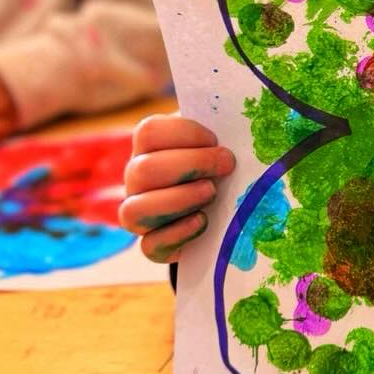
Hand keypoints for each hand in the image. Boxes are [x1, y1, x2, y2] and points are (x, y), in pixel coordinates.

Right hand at [119, 113, 235, 261]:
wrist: (221, 204)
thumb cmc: (218, 163)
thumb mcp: (218, 141)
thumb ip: (222, 128)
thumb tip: (238, 128)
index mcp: (149, 146)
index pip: (149, 132)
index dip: (185, 133)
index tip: (216, 139)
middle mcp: (137, 179)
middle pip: (143, 170)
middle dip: (191, 165)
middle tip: (226, 165)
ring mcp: (140, 214)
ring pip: (134, 211)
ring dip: (178, 200)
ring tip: (212, 193)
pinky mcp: (154, 245)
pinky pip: (150, 245)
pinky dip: (178, 234)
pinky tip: (203, 221)